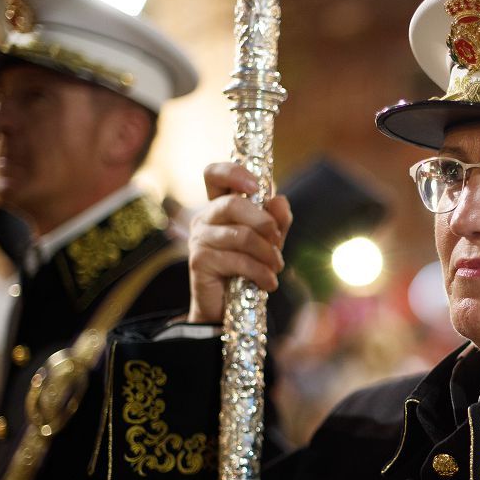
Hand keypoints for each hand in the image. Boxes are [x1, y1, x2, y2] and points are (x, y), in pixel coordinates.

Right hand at [187, 163, 291, 322]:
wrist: (229, 306)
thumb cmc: (249, 266)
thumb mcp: (270, 240)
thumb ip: (278, 220)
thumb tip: (279, 200)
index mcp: (221, 204)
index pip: (214, 174)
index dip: (233, 172)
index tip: (256, 186)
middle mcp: (205, 217)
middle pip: (233, 204)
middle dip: (264, 222)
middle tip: (277, 240)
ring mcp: (199, 238)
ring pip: (240, 235)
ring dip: (267, 253)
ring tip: (276, 267)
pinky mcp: (199, 261)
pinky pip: (237, 260)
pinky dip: (260, 272)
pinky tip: (268, 282)